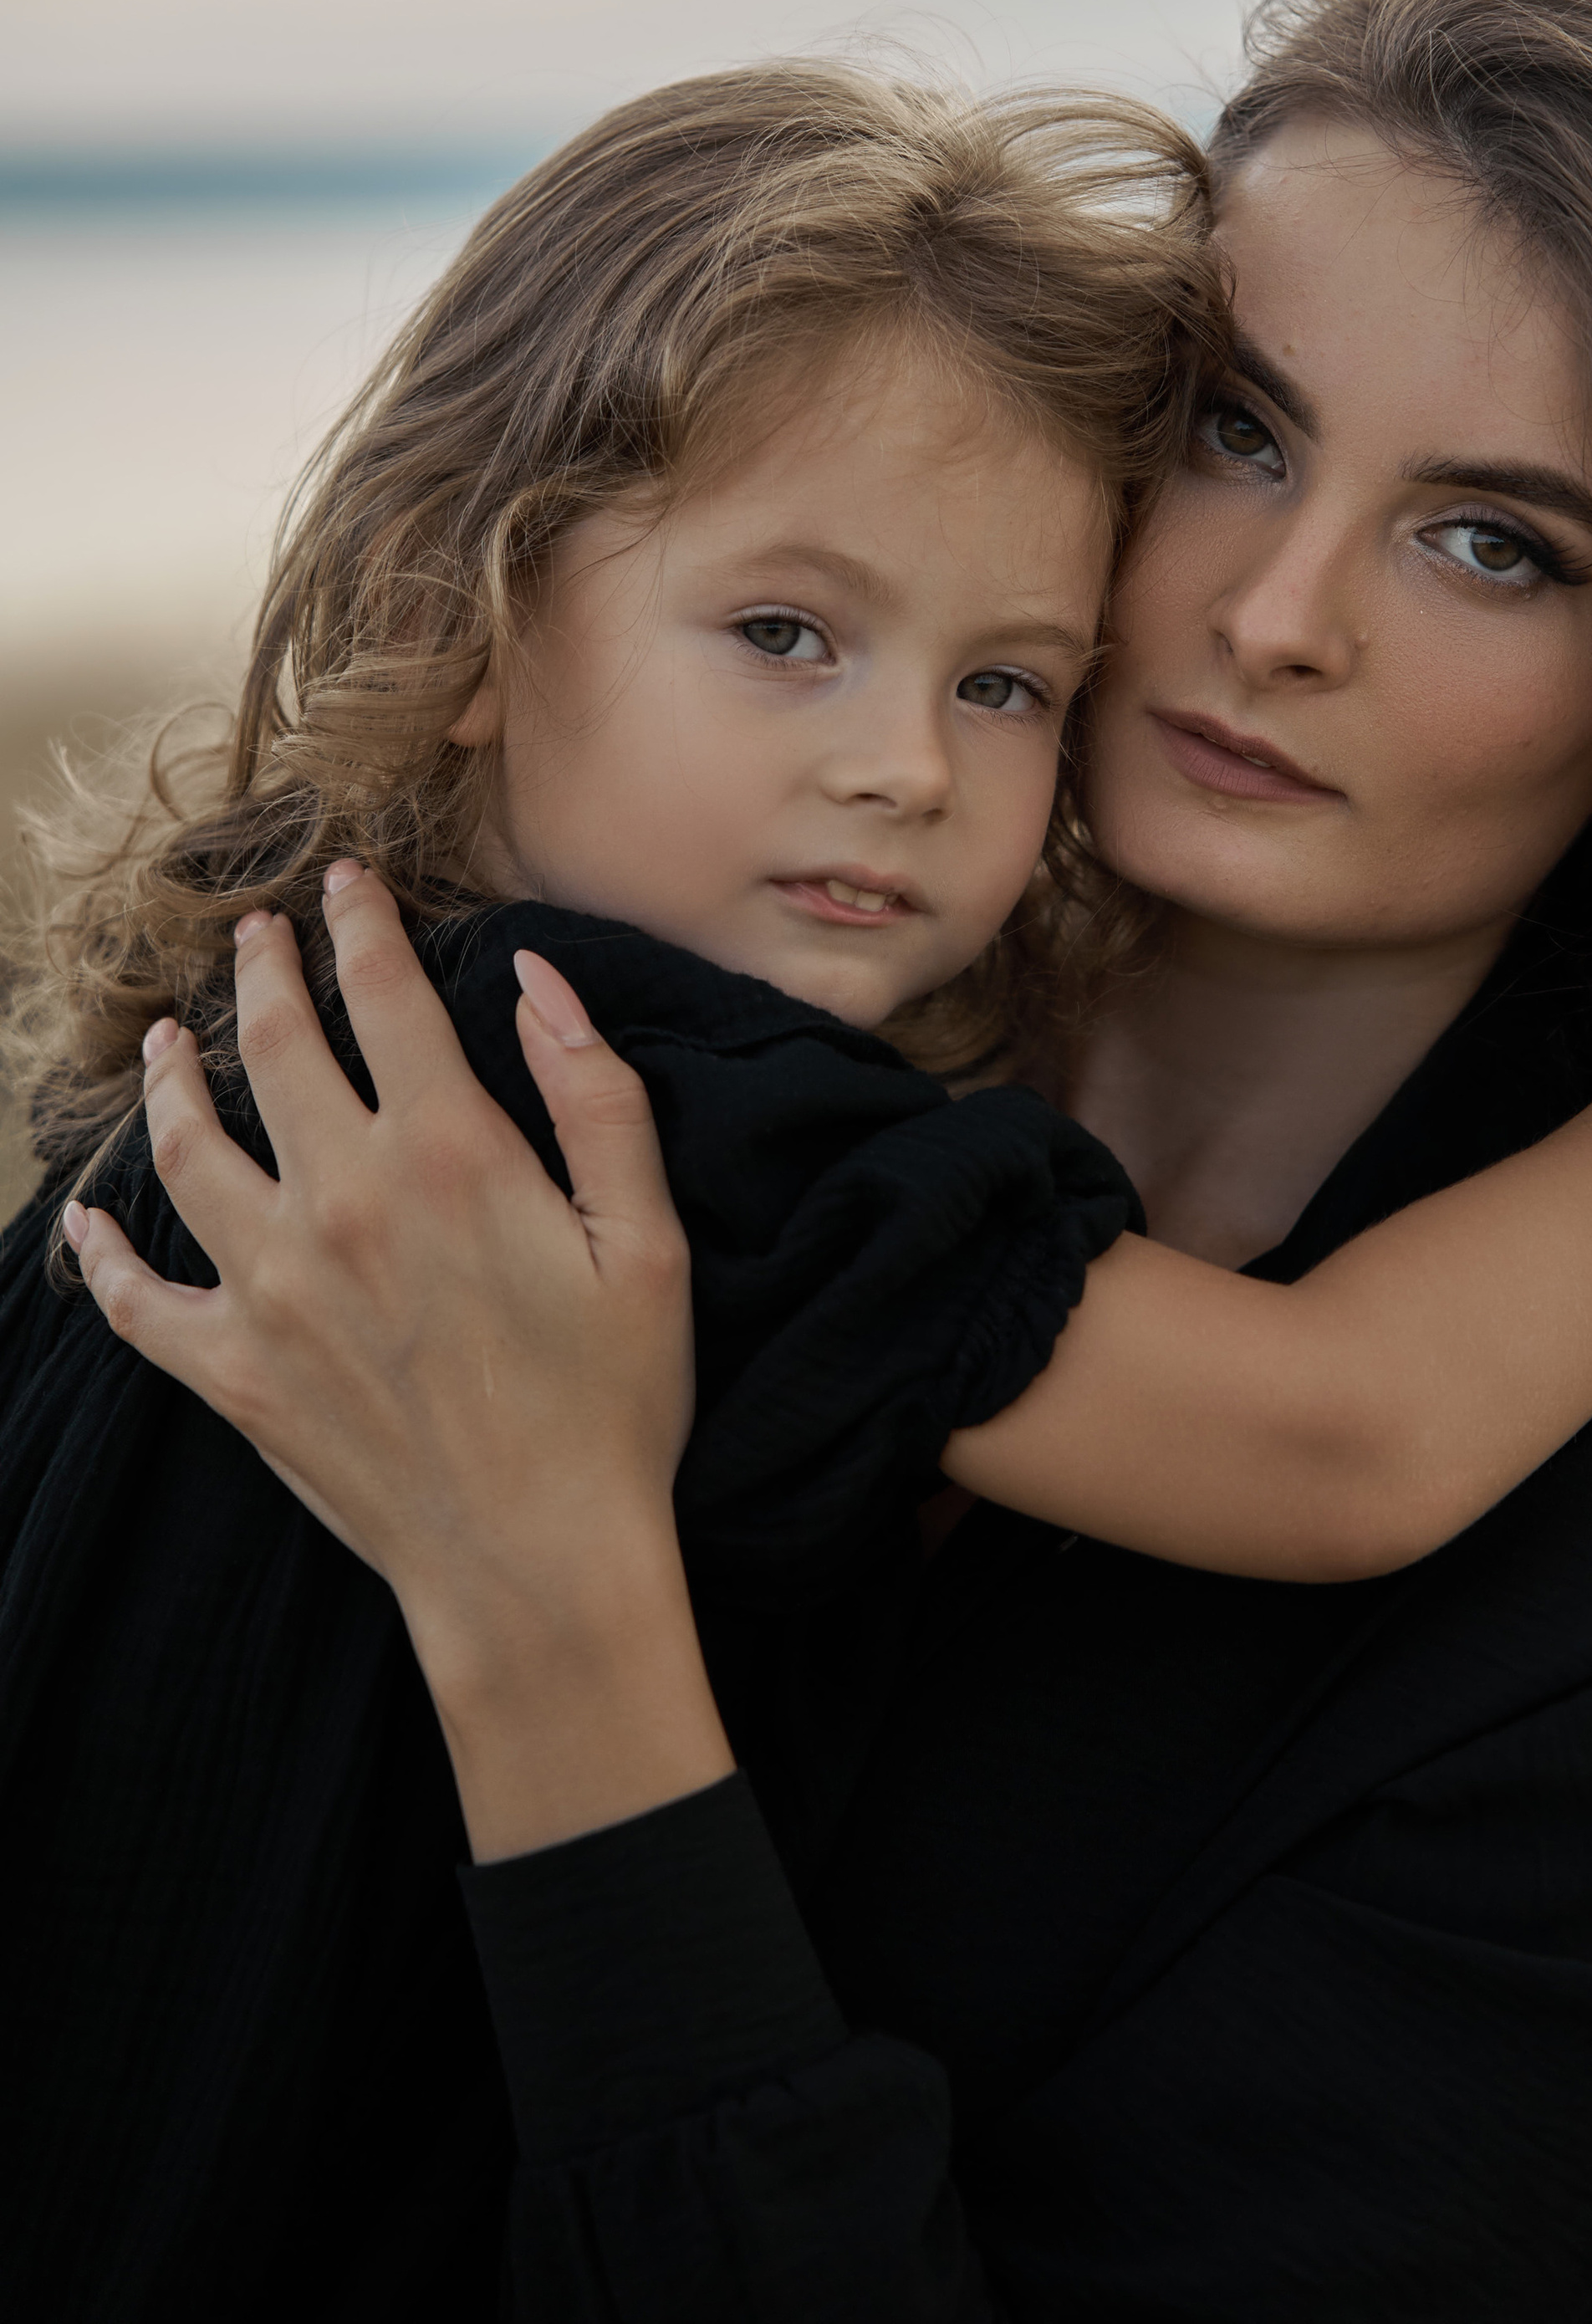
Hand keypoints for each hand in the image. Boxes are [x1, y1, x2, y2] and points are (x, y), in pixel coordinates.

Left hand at [68, 864, 732, 1855]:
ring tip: (165, 1042)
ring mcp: (273, 1287)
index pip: (386, 998)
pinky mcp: (233, 1371)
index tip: (350, 881)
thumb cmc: (614, 1404)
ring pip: (188, 1148)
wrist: (536, 1565)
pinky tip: (88, 1219)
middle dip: (265, 973)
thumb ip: (598, 1098)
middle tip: (258, 930)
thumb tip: (538, 979)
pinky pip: (137, 1300)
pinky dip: (101, 1255)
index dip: (365, 926)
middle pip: (278, 1049)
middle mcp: (343, 1202)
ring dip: (171, 1080)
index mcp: (451, 1156)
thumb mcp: (648, 1240)